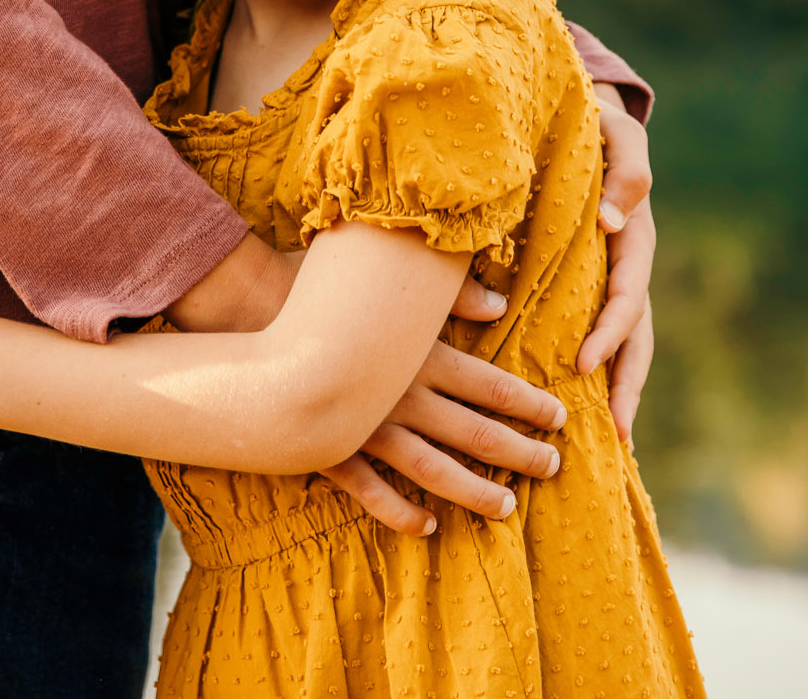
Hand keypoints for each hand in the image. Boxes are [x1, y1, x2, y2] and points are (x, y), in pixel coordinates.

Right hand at [316, 271, 561, 534]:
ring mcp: (368, 427)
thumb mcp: (389, 280)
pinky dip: (400, 512)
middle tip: (551, 468)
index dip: (530, 404)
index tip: (560, 417)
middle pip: (475, 432)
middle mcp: (404, 395)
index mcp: (422, 353)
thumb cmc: (321, 288)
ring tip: (505, 508)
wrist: (247, 316)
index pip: (493, 385)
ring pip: (434, 470)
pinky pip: (371, 491)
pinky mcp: (332, 449)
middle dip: (518, 453)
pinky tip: (426, 527)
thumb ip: (449, 295)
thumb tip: (499, 304)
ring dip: (473, 492)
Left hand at [579, 83, 656, 442]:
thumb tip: (615, 222)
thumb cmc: (600, 126)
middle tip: (614, 434)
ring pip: (624, 348)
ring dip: (619, 393)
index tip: (583, 364)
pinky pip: (596, 335)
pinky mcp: (590, 287)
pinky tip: (581, 413)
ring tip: (612, 445)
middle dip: (627, 386)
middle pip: (636, 338)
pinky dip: (597, 374)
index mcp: (633, 239)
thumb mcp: (618, 134)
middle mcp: (628, 268)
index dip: (610, 332)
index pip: (628, 296)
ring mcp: (613, 281)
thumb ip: (627, 169)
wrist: (586, 123)